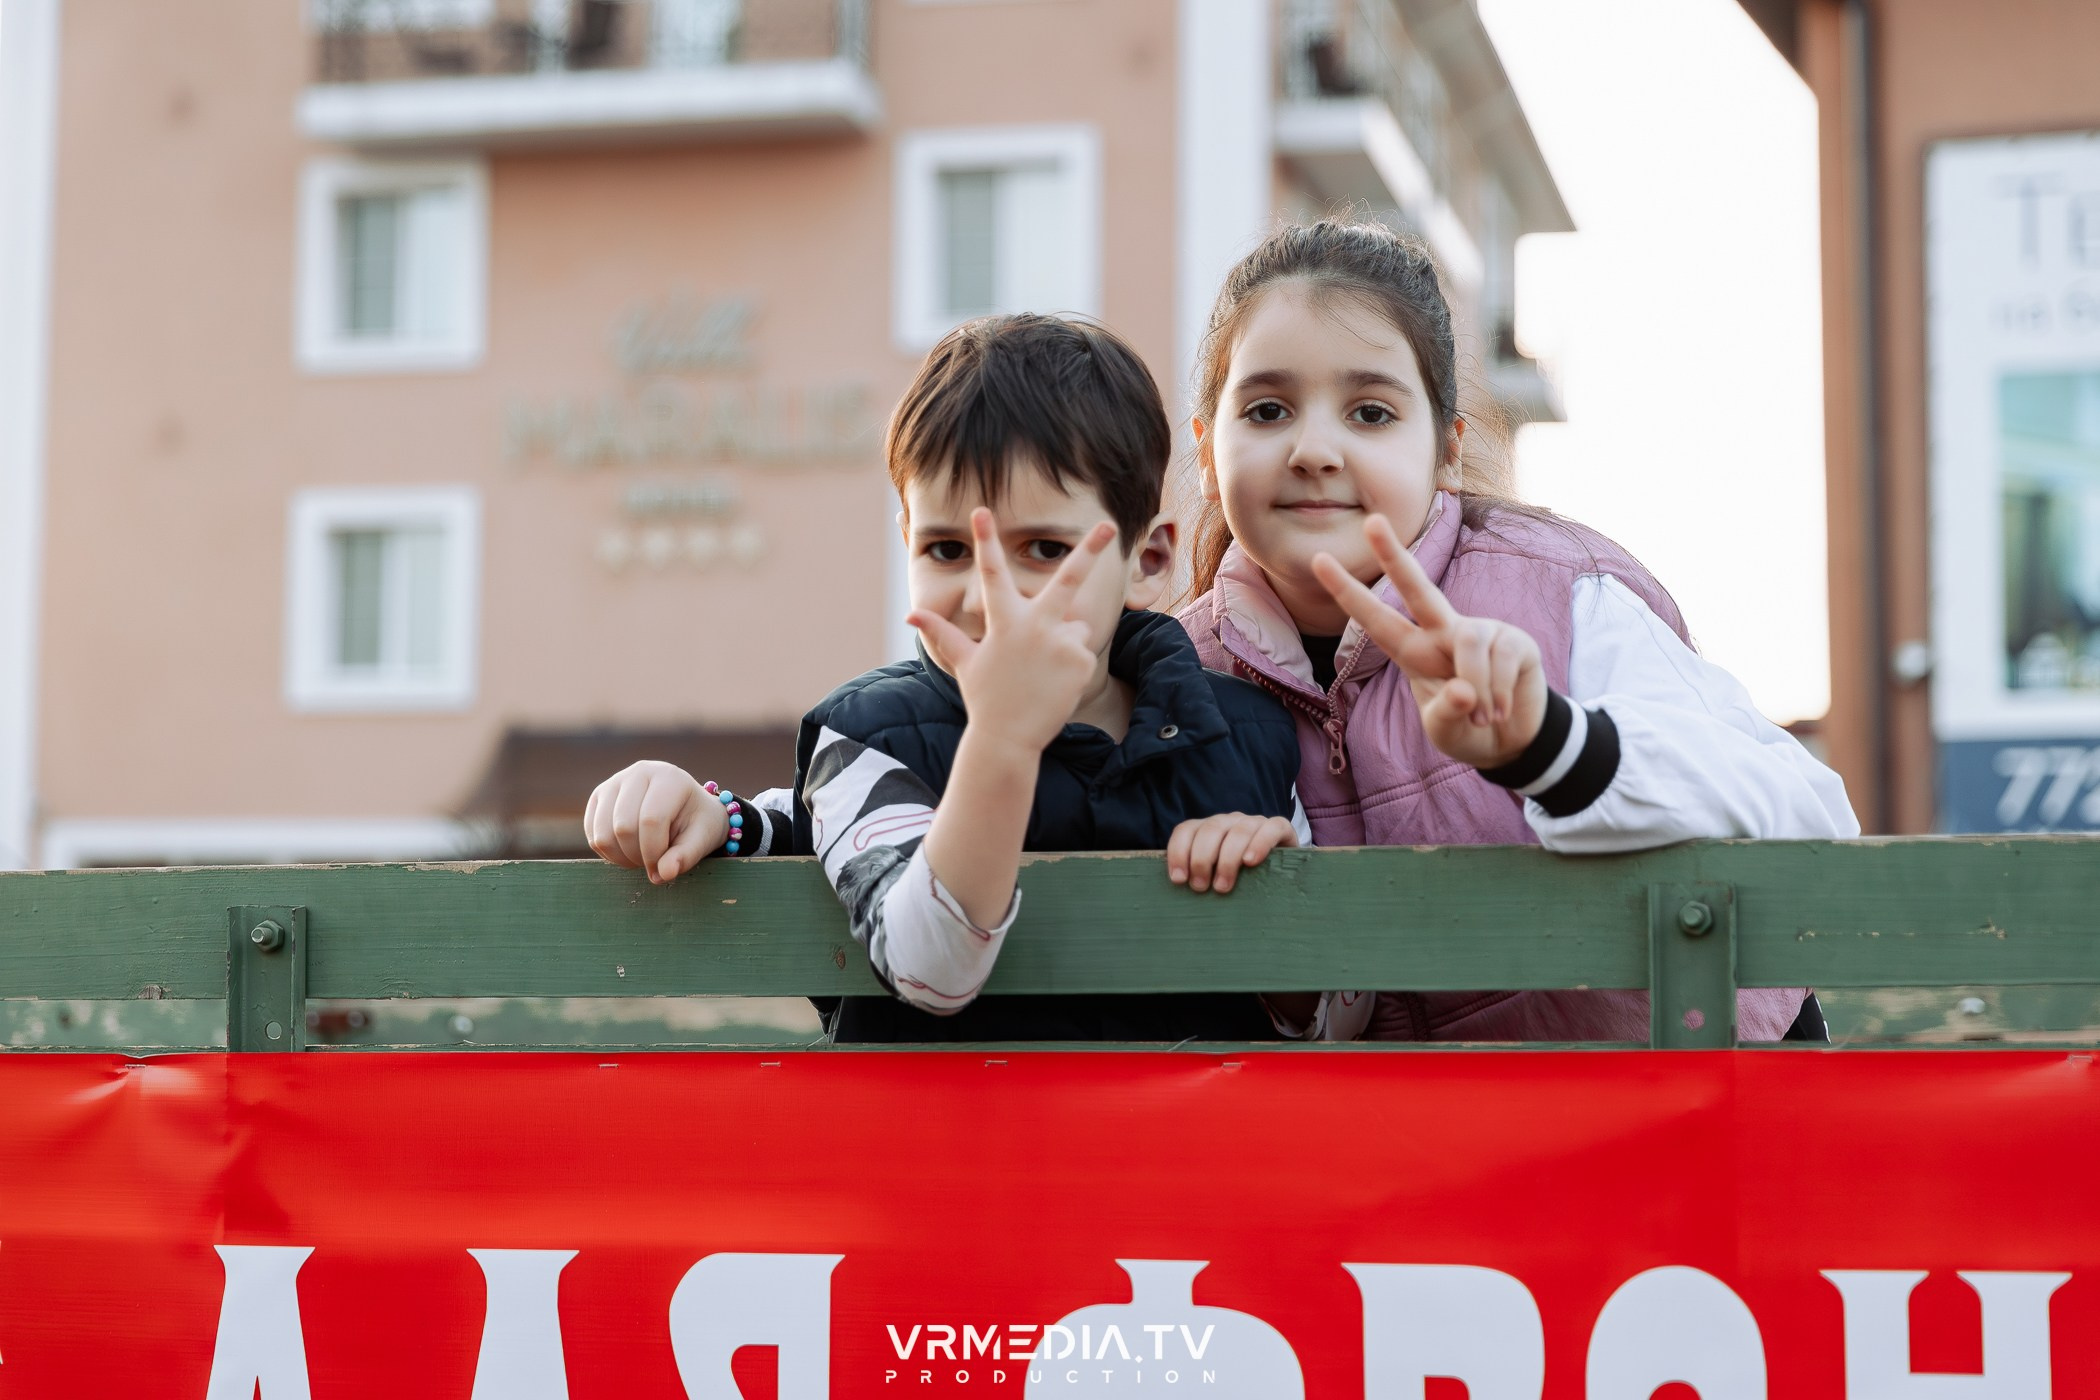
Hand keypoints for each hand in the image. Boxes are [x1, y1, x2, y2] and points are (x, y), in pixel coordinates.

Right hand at [583, 760, 726, 884]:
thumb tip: (665, 874)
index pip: (651, 820)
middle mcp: (639, 772)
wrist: (685, 807)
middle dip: (638, 856)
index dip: (654, 853)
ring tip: (641, 858)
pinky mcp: (598, 797)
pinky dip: (608, 853)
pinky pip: (592, 835)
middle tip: (653, 864)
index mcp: (669, 777)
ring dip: (621, 858)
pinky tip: (628, 851)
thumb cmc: (697, 823)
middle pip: (623, 827)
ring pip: (603, 834)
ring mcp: (614, 782)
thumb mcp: (702, 839)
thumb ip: (686, 856)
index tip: (663, 870)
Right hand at [908, 509, 1117, 755]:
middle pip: (1066, 579)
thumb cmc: (985, 697)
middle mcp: (1034, 625)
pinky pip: (1082, 651)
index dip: (986, 540)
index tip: (982, 511)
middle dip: (1089, 549)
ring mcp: (1060, 643)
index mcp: (1004, 621)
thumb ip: (942, 633)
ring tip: (1043, 671)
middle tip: (1109, 525)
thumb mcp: (964, 662)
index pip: (992, 573)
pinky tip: (1056, 683)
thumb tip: (912, 614)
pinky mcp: (1080, 661)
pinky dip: (1073, 665)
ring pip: (1075, 627)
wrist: (1008, 738)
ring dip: (1064, 642)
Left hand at [1166, 813, 1298, 892]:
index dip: (1179, 852)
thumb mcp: (1215, 876)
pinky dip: (1259, 844)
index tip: (1179, 879)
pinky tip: (1250, 862)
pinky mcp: (1279, 827)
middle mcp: (1229, 821)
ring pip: (1238, 831)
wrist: (1282, 872)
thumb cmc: (1241, 879)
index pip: (1187, 830)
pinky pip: (1270, 829)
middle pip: (1210, 830)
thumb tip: (1179, 887)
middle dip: (1201, 859)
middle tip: (1200, 887)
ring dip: (1227, 859)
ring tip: (1223, 886)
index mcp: (1208, 829)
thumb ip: (1199, 876)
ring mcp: (1254, 822)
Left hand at [1311, 513, 1546, 768]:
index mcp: (1415, 652)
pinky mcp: (1515, 641)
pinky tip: (1500, 711)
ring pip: (1469, 640)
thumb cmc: (1467, 730)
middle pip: (1417, 588)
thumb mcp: (1445, 732)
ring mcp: (1482, 631)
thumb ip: (1446, 714)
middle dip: (1393, 555)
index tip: (1318, 560)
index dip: (1348, 593)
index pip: (1377, 620)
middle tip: (1370, 521)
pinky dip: (1498, 695)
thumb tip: (1463, 690)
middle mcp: (1444, 632)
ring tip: (1484, 717)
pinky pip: (1501, 659)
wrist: (1513, 741)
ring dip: (1476, 688)